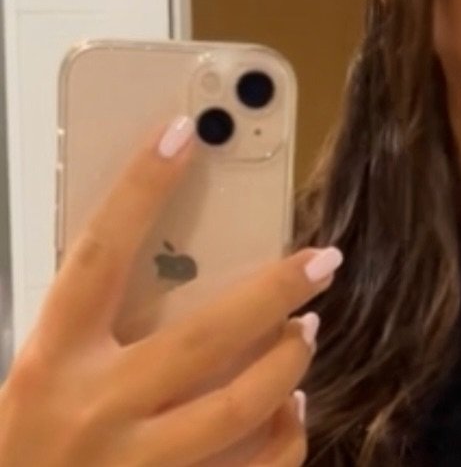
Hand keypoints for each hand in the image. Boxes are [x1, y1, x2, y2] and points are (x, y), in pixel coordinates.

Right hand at [0, 115, 341, 465]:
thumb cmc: (29, 444)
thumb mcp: (45, 377)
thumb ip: (100, 326)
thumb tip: (192, 262)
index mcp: (52, 362)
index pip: (98, 256)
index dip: (140, 189)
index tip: (184, 132)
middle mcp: (94, 411)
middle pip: (203, 336)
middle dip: (275, 291)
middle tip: (323, 260)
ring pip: (238, 406)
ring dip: (289, 361)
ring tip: (309, 328)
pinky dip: (286, 436)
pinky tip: (293, 409)